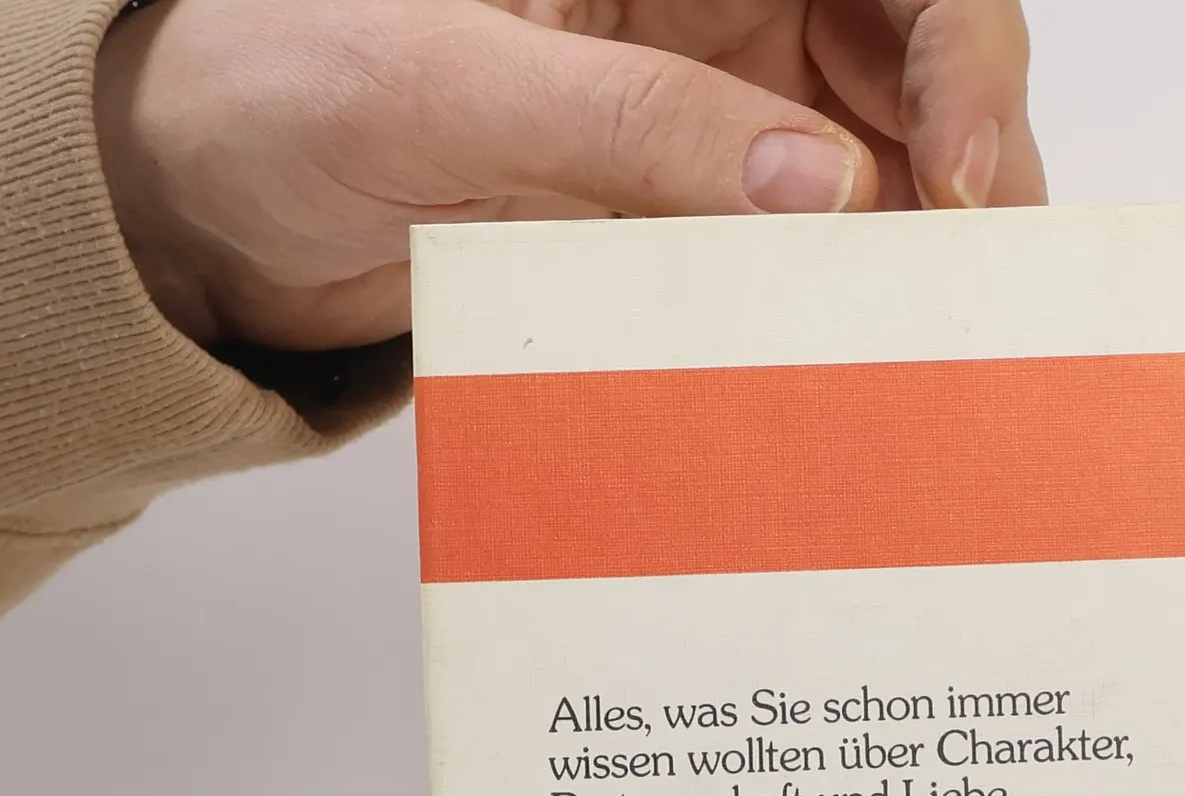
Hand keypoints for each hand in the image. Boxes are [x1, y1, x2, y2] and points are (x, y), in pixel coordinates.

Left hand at [93, 0, 1044, 352]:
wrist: (207, 208)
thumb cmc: (283, 86)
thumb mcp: (452, 85)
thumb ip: (637, 126)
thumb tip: (824, 190)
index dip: (963, 50)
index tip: (954, 172)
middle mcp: (723, 18)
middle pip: (920, 72)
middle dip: (971, 174)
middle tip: (977, 289)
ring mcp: (710, 128)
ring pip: (880, 181)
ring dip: (918, 262)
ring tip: (932, 348)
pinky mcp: (682, 229)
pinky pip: (794, 270)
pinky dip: (834, 319)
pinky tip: (852, 371)